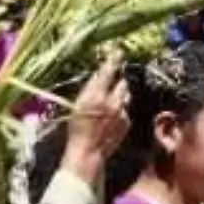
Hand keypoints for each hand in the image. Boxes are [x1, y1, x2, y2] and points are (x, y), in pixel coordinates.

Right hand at [63, 53, 131, 182]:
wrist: (88, 152)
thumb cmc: (76, 129)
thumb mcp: (77, 105)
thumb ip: (91, 89)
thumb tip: (100, 77)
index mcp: (96, 95)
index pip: (108, 71)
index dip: (114, 59)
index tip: (118, 51)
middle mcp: (111, 101)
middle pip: (122, 82)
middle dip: (117, 81)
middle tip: (109, 85)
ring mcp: (121, 112)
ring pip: (125, 95)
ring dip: (119, 96)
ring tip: (108, 104)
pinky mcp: (126, 121)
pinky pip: (125, 110)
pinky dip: (120, 110)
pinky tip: (109, 119)